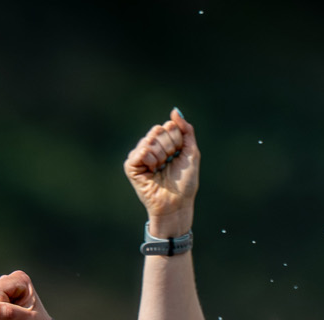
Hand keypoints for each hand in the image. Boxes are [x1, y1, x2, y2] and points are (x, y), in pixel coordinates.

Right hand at [125, 109, 199, 236]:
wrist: (177, 203)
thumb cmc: (185, 182)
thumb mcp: (192, 152)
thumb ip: (186, 130)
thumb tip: (175, 111)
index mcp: (164, 143)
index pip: (168, 126)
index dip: (177, 141)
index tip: (178, 156)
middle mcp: (151, 147)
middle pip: (158, 130)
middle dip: (169, 147)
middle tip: (169, 163)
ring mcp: (139, 156)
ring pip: (150, 140)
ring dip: (161, 156)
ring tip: (160, 169)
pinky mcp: (131, 166)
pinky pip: (140, 151)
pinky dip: (150, 160)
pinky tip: (152, 171)